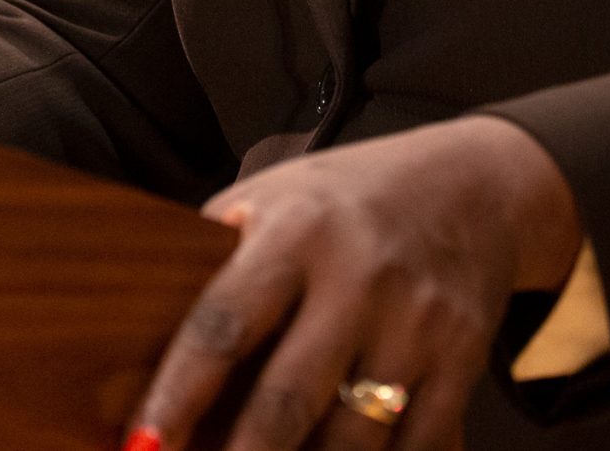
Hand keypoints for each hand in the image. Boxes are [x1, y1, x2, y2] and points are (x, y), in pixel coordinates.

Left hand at [126, 115, 583, 450]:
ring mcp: (418, 322)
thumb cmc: (347, 200)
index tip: (143, 448)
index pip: (225, 321)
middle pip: (289, 398)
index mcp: (297, 230)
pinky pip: (419, 445)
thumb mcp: (275, 198)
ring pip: (353, 439)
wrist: (477, 185)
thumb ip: (218, 258)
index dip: (179, 392)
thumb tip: (133, 335)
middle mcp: (359, 276)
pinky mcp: (464, 358)